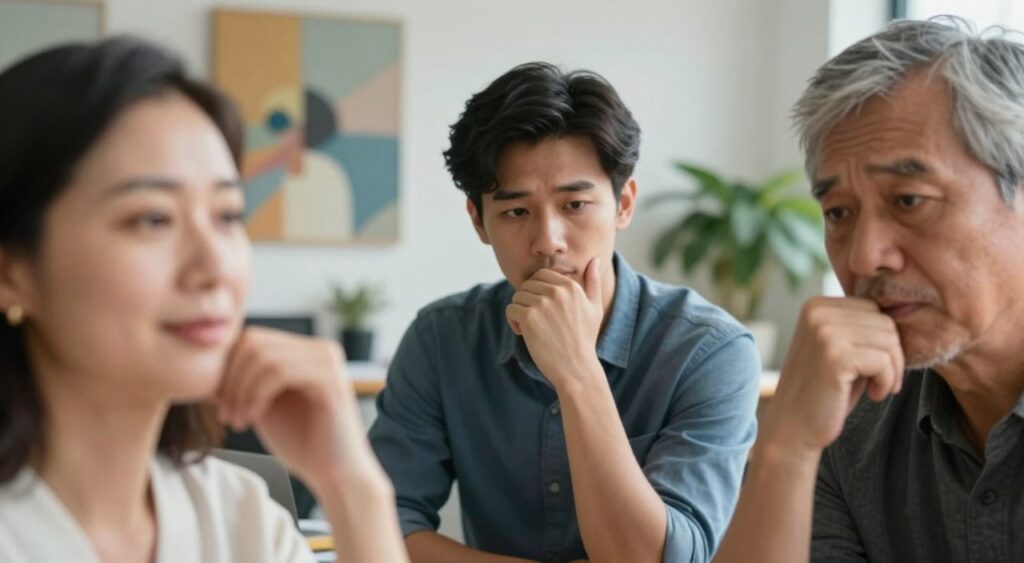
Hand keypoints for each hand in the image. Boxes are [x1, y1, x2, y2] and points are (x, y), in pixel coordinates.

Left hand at [215, 327, 378, 489]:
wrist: (335, 475)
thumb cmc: (300, 443)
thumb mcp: (264, 404)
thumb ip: (245, 381)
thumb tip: (206, 364)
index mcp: (306, 351)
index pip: (252, 338)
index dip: (227, 368)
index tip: (219, 403)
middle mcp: (320, 349)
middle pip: (255, 342)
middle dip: (231, 379)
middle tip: (225, 414)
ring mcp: (328, 362)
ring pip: (264, 357)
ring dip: (240, 391)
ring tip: (236, 421)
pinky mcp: (330, 381)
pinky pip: (280, 373)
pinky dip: (255, 396)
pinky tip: (250, 420)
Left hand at [506, 257, 603, 388]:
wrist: (576, 368)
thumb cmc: (585, 340)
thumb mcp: (595, 308)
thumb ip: (594, 282)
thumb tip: (595, 259)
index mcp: (571, 286)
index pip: (542, 275)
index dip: (537, 291)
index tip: (543, 309)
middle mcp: (557, 292)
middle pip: (527, 285)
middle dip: (527, 300)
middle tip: (536, 320)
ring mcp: (542, 304)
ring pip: (517, 296)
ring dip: (519, 311)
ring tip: (531, 328)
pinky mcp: (529, 318)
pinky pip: (511, 309)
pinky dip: (513, 321)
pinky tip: (524, 333)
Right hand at [760, 297, 903, 457]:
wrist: (793, 427)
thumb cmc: (822, 390)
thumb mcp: (839, 348)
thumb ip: (860, 328)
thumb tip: (905, 311)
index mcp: (816, 305)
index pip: (874, 308)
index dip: (883, 341)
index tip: (872, 367)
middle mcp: (817, 312)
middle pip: (885, 322)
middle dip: (891, 356)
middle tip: (877, 382)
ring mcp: (824, 332)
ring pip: (889, 340)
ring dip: (891, 370)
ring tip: (875, 387)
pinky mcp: (834, 356)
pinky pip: (884, 361)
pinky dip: (887, 382)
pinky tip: (872, 394)